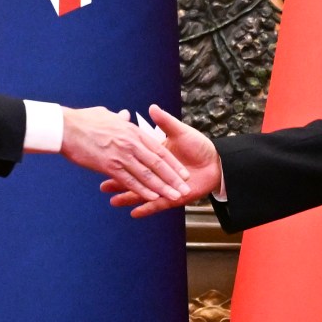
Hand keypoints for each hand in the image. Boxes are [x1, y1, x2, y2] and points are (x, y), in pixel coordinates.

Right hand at [61, 106, 190, 204]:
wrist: (65, 127)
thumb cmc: (83, 120)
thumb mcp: (106, 114)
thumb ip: (119, 118)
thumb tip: (125, 115)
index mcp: (132, 132)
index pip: (159, 149)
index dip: (172, 162)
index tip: (183, 172)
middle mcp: (131, 143)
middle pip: (158, 163)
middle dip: (173, 178)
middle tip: (186, 188)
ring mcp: (121, 155)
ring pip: (148, 174)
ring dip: (163, 187)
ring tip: (176, 196)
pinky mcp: (109, 166)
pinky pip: (130, 180)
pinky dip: (143, 190)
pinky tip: (153, 198)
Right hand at [102, 105, 221, 216]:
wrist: (217, 163)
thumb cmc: (199, 145)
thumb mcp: (180, 130)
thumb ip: (165, 121)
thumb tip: (152, 108)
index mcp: (155, 155)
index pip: (134, 159)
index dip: (121, 161)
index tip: (106, 162)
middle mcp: (157, 171)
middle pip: (134, 177)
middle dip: (119, 183)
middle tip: (103, 187)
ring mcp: (163, 185)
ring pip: (144, 191)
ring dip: (129, 198)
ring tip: (113, 202)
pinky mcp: (171, 196)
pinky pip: (158, 204)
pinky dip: (147, 208)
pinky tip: (134, 213)